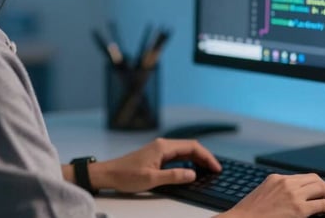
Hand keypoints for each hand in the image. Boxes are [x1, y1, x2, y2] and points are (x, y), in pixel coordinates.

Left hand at [87, 137, 220, 192]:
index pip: (192, 147)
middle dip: (205, 157)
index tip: (216, 167)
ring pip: (184, 151)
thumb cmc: (126, 176)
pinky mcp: (156, 156)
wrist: (108, 174)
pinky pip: (177, 156)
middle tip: (216, 170)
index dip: (207, 157)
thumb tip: (193, 174)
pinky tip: (192, 170)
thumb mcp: (152, 179)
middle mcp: (163, 145)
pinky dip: (188, 161)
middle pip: (190, 147)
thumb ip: (174, 176)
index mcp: (163, 147)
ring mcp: (159, 150)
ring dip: (197, 159)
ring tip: (208, 170)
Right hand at [219, 173, 324, 217]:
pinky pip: (322, 204)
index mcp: (275, 179)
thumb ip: (278, 194)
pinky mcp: (298, 208)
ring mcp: (292, 194)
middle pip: (315, 179)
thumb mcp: (263, 196)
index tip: (322, 192)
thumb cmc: (249, 215)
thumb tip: (293, 200)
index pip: (303, 177)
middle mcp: (285, 183)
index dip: (317, 184)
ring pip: (321, 188)